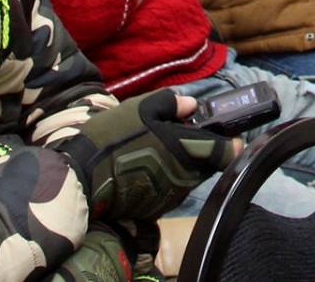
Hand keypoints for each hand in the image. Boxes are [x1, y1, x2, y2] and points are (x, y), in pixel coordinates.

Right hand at [67, 88, 241, 220]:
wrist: (83, 178)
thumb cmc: (113, 139)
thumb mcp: (141, 108)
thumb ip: (171, 104)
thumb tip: (192, 106)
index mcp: (185, 150)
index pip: (226, 153)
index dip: (232, 143)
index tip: (229, 136)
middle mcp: (184, 177)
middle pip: (207, 164)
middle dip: (201, 151)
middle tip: (179, 136)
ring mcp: (171, 196)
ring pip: (189, 177)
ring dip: (182, 164)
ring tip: (156, 150)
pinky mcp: (156, 209)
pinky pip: (171, 189)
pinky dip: (165, 178)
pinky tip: (144, 167)